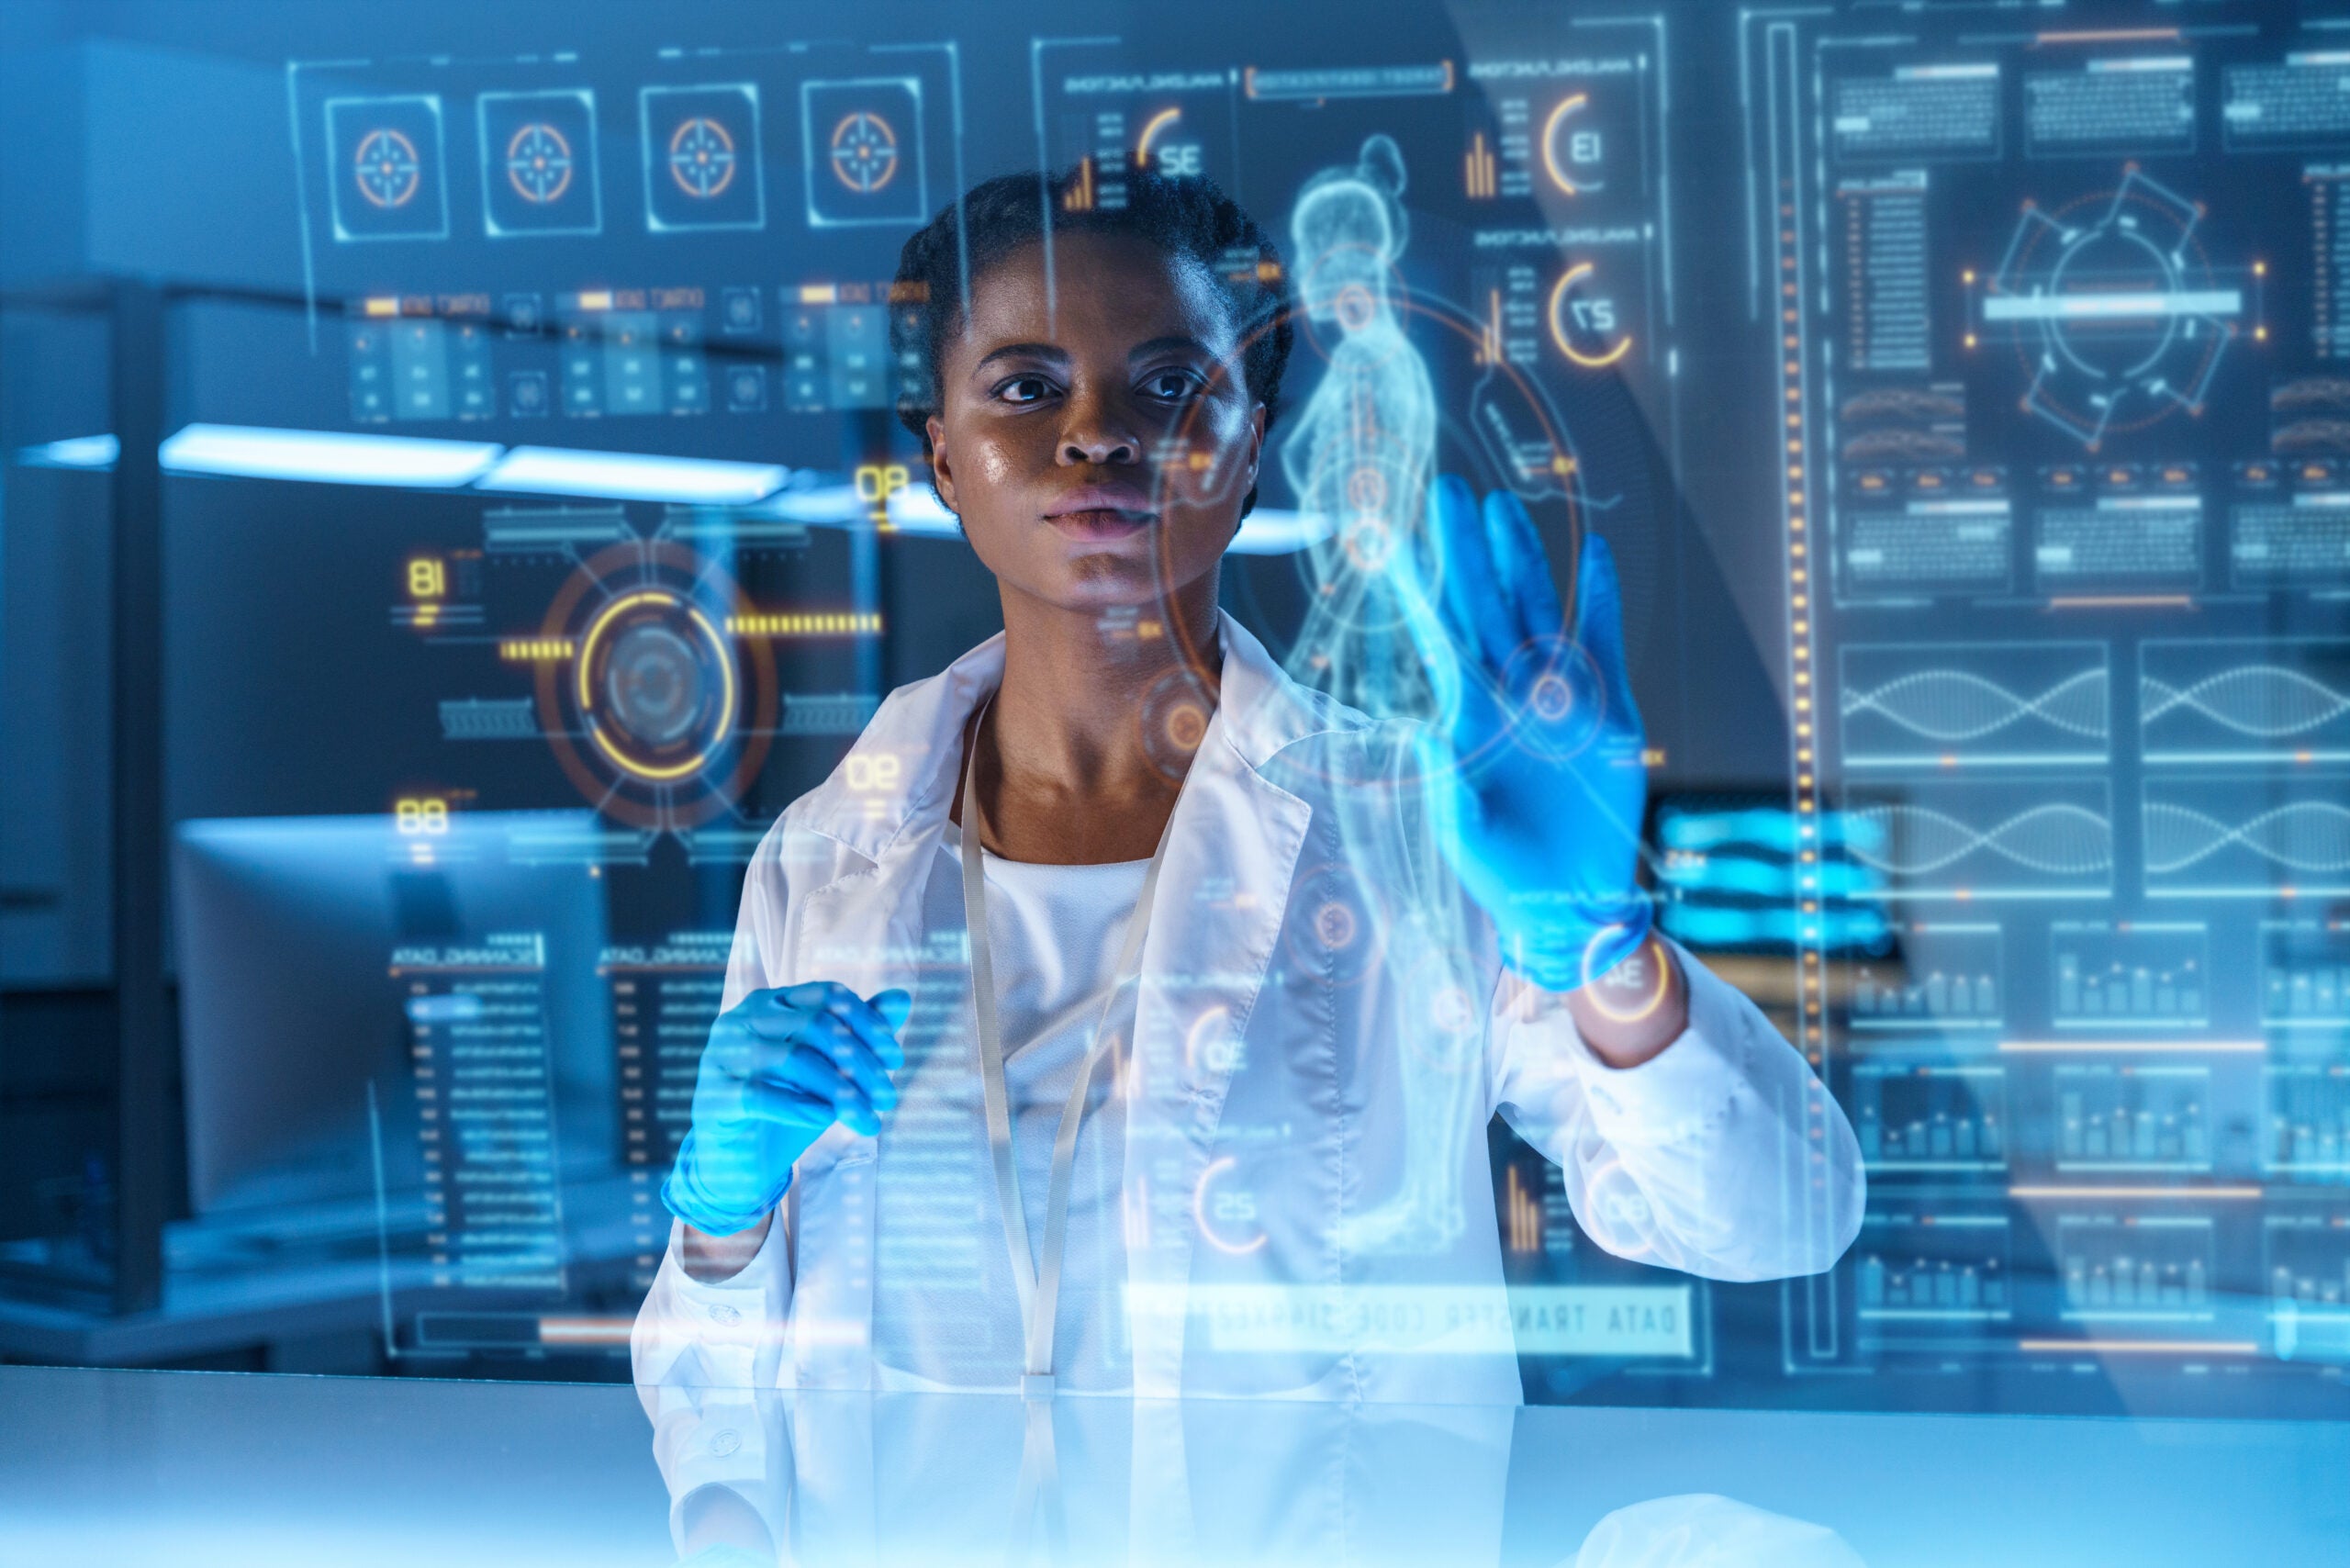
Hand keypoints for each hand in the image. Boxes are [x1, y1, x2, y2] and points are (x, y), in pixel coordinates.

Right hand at [662, 982, 913, 1236]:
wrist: (738, 1157)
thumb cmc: (788, 1103)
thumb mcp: (829, 1069)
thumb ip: (860, 1031)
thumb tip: (902, 997)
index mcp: (770, 1002)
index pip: (827, 996)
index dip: (868, 1023)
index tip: (896, 1059)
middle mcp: (742, 1020)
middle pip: (815, 1026)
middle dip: (860, 1063)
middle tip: (889, 1097)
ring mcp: (722, 1055)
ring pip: (793, 1059)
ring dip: (840, 1091)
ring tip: (869, 1120)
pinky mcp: (713, 1096)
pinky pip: (760, 1095)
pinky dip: (798, 1106)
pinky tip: (826, 1119)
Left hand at [1406, 475, 1653, 994]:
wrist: (1573, 901)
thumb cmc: (1503, 873)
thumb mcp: (1465, 836)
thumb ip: (1448, 790)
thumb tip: (1426, 738)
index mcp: (1465, 719)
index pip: (1436, 639)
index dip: (1417, 589)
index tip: (1389, 541)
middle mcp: (1507, 695)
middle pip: (1481, 606)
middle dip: (1464, 552)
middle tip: (1445, 492)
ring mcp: (1557, 696)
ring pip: (1534, 609)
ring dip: (1521, 559)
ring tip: (1501, 507)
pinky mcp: (1609, 708)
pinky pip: (1602, 640)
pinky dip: (1601, 597)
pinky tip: (1597, 553)